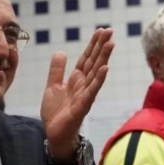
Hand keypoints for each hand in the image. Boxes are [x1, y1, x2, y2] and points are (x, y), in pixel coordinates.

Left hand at [41, 28, 113, 159]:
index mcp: (76, 79)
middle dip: (101, 46)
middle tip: (110, 30)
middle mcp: (83, 85)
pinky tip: (105, 69)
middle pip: (94, 62)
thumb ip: (57, 70)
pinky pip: (92, 91)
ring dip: (104, 58)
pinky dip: (98, 80)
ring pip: (96, 73)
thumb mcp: (52, 86)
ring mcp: (85, 95)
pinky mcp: (83, 106)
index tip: (101, 31)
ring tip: (111, 44)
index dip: (93, 45)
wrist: (54, 134)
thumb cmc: (56, 113)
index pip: (86, 58)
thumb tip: (60, 51)